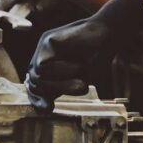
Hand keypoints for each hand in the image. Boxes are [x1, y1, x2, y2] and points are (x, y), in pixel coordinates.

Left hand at [26, 0, 142, 111]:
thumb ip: (61, 90)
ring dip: (61, 83)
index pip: (34, 88)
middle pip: (34, 84)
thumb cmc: (96, 57)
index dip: (37, 101)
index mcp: (49, 69)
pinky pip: (42, 66)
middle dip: (56, 90)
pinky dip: (60, 70)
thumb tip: (44, 108)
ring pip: (37, 77)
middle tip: (82, 87)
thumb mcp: (78, 80)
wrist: (108, 34)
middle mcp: (42, 57)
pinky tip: (76, 64)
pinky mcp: (47, 40)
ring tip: (81, 78)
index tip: (49, 109)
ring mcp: (43, 48)